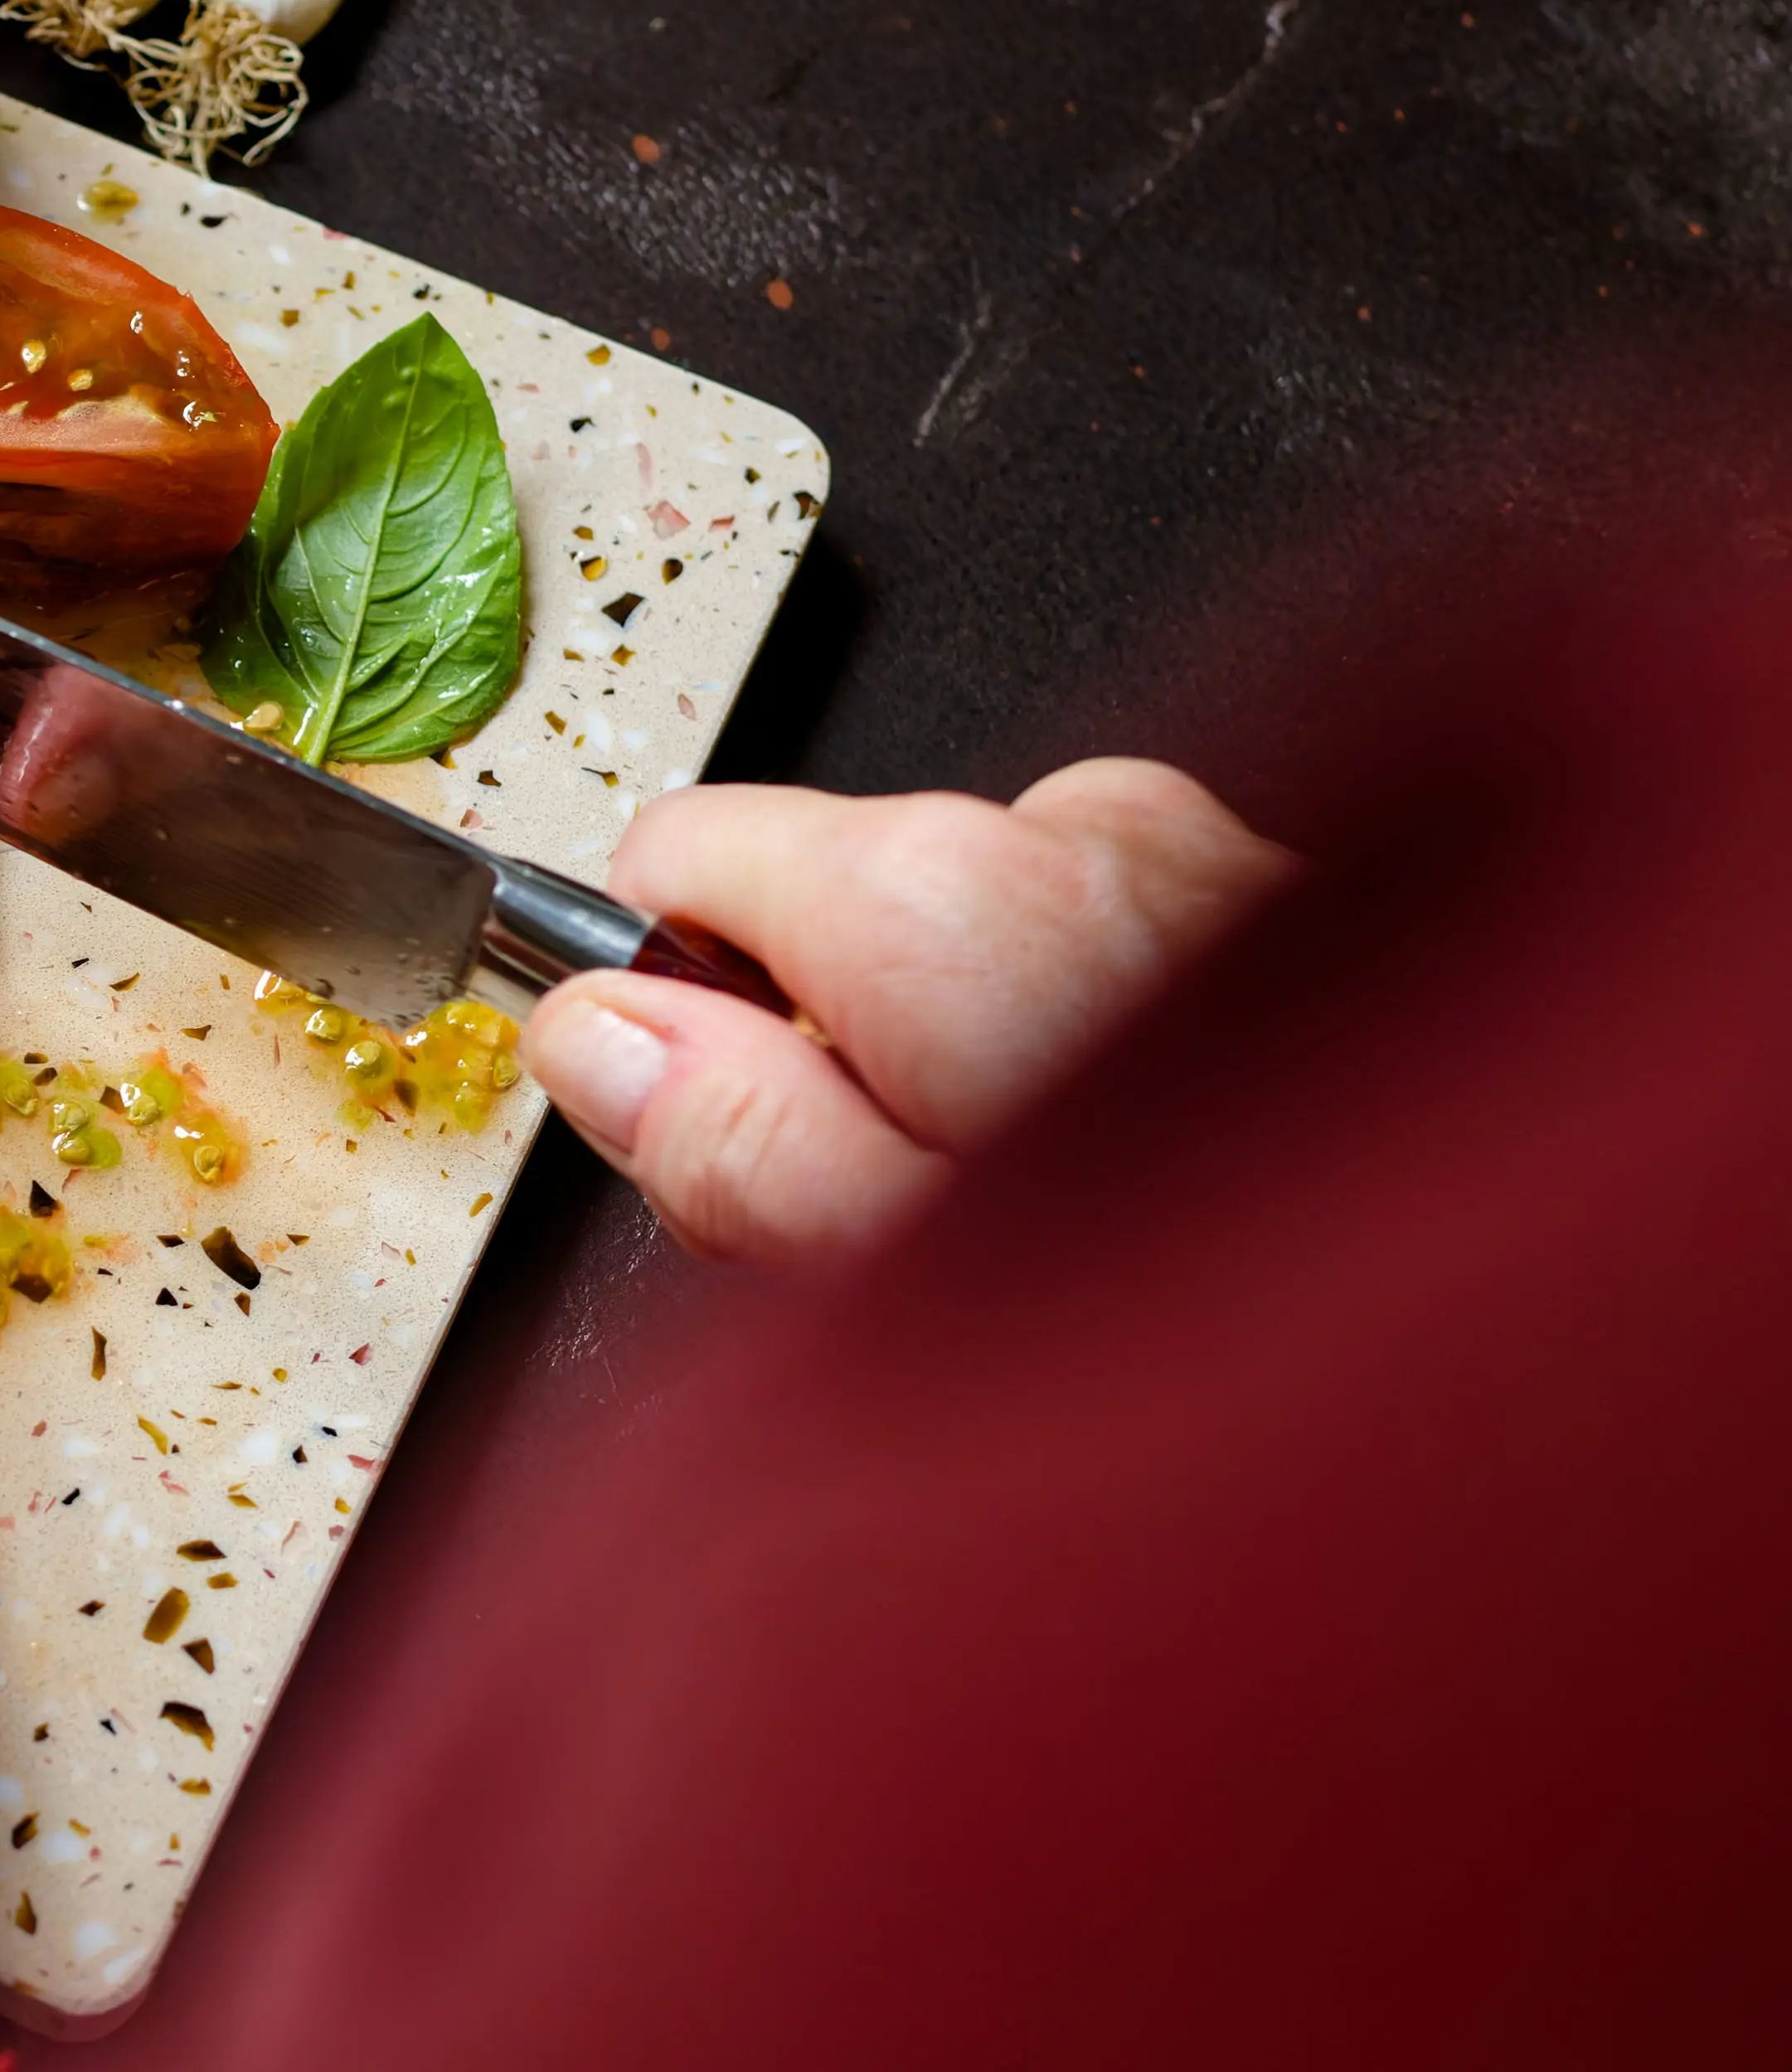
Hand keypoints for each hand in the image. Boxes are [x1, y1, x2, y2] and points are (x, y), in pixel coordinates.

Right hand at [528, 759, 1297, 1263]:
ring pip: (1000, 932)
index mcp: (936, 895)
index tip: (697, 1117)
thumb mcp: (895, 1282)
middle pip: (838, 902)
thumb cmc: (1247, 1320)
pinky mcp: (1312, 897)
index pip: (673, 855)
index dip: (661, 998)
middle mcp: (1078, 832)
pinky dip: (1127, 1042)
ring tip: (1075, 1213)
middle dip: (845, 1047)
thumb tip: (600, 1043)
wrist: (1574, 1341)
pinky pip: (1139, 950)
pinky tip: (1191, 1170)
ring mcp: (1210, 853)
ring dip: (999, 1051)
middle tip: (912, 1228)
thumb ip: (723, 1144)